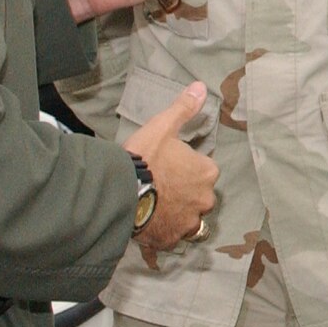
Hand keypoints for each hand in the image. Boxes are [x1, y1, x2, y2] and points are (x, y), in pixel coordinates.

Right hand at [123, 81, 218, 250]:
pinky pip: (171, 237)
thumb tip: (201, 87)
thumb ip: (183, 108)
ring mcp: (188, 222)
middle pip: (198, 196)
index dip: (186, 167)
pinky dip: (163, 232)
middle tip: (160, 186)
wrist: (120, 191)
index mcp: (207, 172)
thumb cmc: (143, 158)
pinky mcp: (170, 239)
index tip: (168, 166)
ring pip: (188, 218)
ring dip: (177, 214)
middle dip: (184, 193)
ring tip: (155, 206)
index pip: (204, 170)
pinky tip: (148, 223)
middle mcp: (205, 199)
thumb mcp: (163, 127)